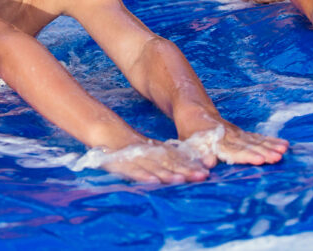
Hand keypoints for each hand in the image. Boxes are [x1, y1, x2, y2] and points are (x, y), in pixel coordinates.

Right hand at [88, 140, 210, 183]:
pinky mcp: (121, 163)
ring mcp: (136, 158)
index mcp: (157, 152)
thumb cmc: (131, 147)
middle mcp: (149, 155)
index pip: (177, 159)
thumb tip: (185, 171)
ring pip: (154, 167)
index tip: (205, 173)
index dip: (190, 166)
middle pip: (170, 163)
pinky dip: (143, 176)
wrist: (106, 131)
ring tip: (181, 180)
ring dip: (168, 174)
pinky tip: (154, 182)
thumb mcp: (150, 151)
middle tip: (202, 176)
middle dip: (186, 171)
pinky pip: (133, 171)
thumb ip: (166, 158)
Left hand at [184, 122, 288, 166]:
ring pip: (256, 140)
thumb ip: (200, 155)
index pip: (234, 151)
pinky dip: (271, 140)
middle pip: (249, 145)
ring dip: (270, 146)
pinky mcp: (242, 133)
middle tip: (277, 157)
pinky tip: (284, 144)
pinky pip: (258, 137)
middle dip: (264, 151)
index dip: (247, 156)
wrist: (195, 112)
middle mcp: (230, 136)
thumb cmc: (190, 133)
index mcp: (217, 141)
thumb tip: (209, 165)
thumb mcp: (190, 145)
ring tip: (284, 151)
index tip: (260, 160)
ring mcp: (237, 134)